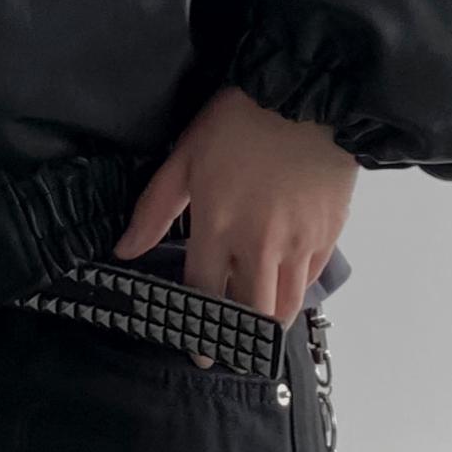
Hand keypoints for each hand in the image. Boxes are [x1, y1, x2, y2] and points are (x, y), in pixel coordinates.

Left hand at [110, 85, 355, 328]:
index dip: (198, 326)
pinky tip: (286, 293)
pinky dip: (296, 293)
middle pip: (249, 312)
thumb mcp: (185, 157)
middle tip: (229, 353)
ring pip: (285, 306)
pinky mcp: (327, 236)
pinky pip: (310, 280)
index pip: (203, 292)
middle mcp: (258, 246)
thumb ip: (154, 209)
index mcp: (217, 227)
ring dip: (270, 325)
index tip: (198, 350)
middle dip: (237, 340)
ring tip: (259, 333)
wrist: (307, 98)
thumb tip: (124, 250)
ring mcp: (297, 244)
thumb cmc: (238, 122)